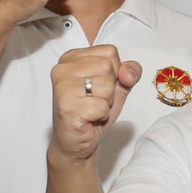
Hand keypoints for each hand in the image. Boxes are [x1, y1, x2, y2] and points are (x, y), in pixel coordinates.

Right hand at [48, 46, 138, 162]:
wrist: (76, 141)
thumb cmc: (92, 110)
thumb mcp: (116, 85)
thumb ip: (129, 71)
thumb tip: (128, 73)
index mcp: (72, 57)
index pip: (110, 52)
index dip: (114, 72)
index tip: (98, 85)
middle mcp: (62, 69)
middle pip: (107, 66)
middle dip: (109, 87)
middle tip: (94, 99)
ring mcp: (62, 87)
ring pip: (106, 86)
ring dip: (106, 102)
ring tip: (92, 108)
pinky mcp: (66, 107)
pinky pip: (101, 106)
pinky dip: (101, 115)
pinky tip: (88, 118)